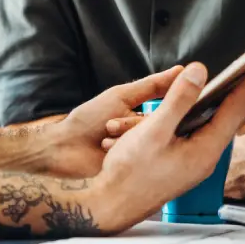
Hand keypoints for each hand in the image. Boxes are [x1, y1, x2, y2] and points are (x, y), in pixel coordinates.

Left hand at [24, 67, 183, 176]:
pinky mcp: (134, 172)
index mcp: (146, 120)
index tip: (163, 107)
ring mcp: (141, 157)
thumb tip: (181, 71)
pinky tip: (107, 150)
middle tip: (109, 125)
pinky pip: (142, 162)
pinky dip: (124, 154)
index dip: (169, 109)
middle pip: (161, 130)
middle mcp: (148, 139)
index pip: (170, 113)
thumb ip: (151, 86)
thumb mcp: (120, 97)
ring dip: (126, 139)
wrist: (63, 149)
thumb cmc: (88, 120)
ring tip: (103, 137)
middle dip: (133, 126)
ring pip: (151, 146)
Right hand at [89, 58, 244, 232]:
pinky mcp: (184, 160)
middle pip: (236, 114)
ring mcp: (196, 160)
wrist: (112, 205)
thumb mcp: (152, 131)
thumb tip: (199, 72)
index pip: (238, 107)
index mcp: (205, 149)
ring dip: (235, 98)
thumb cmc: (129, 173)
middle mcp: (207, 156)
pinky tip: (210, 103)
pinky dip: (212, 110)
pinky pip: (204, 129)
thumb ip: (177, 100)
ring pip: (220, 122)